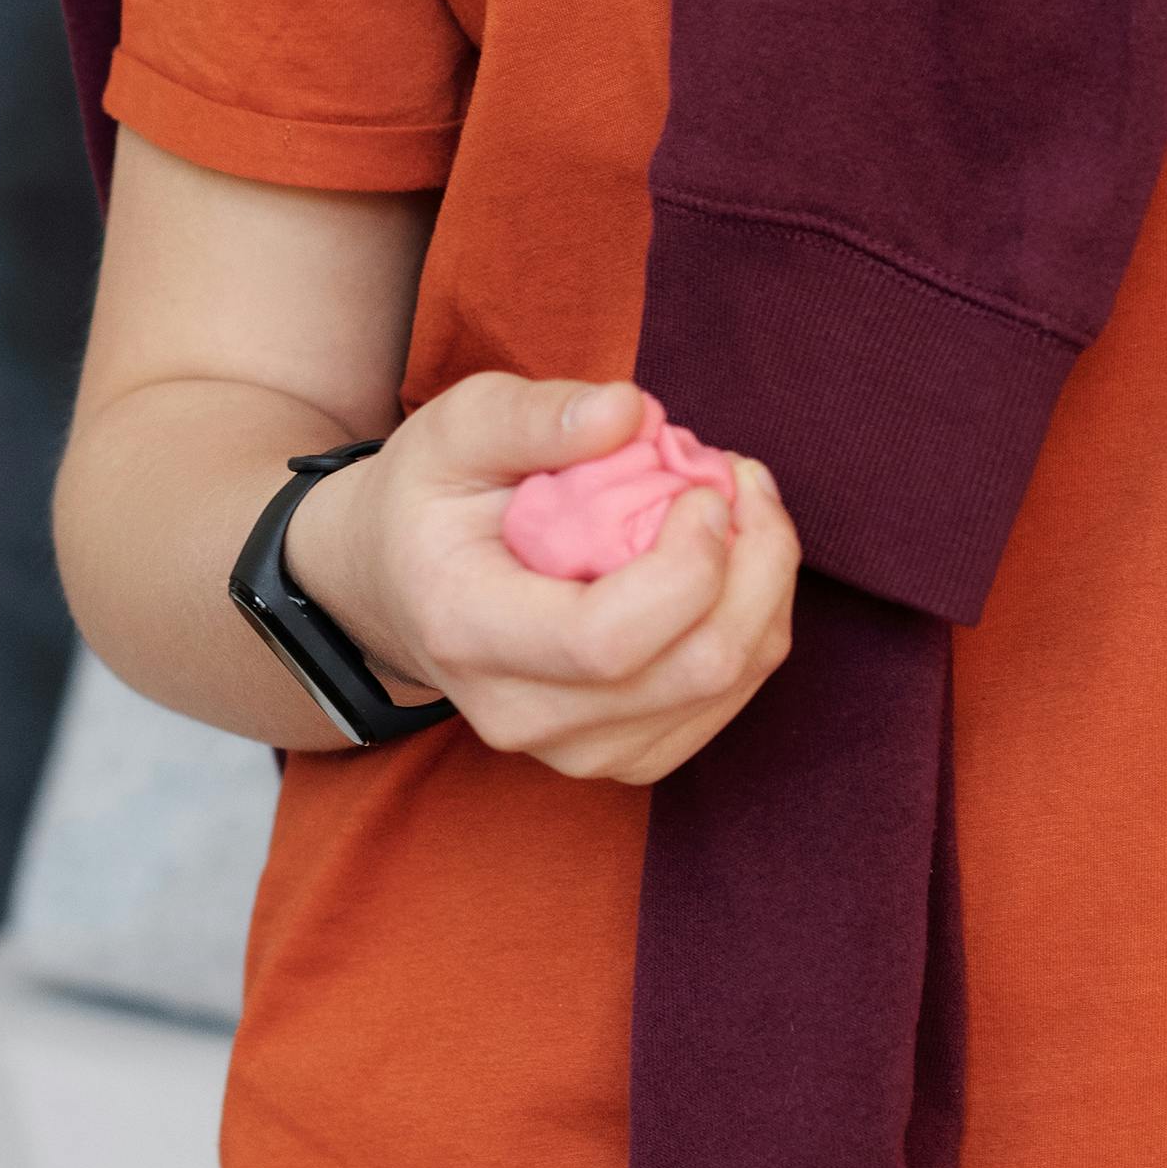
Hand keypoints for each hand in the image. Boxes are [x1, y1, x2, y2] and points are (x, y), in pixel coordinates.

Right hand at [286, 375, 795, 785]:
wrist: (401, 589)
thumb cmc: (434, 498)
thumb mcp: (455, 430)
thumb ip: (534, 416)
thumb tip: (631, 412)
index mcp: (468, 633)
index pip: (606, 639)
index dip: (688, 564)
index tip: (702, 486)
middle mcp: (522, 716)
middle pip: (696, 669)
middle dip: (757, 561)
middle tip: (740, 477)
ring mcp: (578, 751)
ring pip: (730, 684)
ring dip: (765, 583)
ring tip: (734, 504)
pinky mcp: (626, 755)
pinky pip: (733, 697)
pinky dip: (756, 618)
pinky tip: (727, 559)